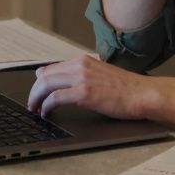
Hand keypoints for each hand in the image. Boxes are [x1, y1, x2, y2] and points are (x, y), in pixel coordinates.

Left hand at [26, 56, 156, 119]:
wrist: (143, 94)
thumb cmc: (126, 88)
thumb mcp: (101, 74)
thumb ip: (80, 74)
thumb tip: (62, 78)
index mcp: (84, 61)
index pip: (51, 68)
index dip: (39, 81)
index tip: (35, 92)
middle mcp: (80, 66)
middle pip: (44, 76)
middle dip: (34, 91)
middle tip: (31, 104)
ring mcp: (82, 78)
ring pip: (46, 85)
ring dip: (36, 98)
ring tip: (35, 110)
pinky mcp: (84, 93)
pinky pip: (56, 98)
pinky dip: (47, 106)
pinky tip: (46, 113)